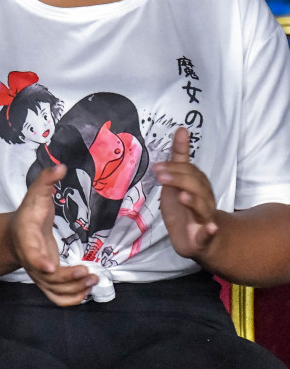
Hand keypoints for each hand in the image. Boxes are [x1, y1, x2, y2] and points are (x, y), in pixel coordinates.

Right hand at [6, 163, 97, 305]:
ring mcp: (39, 274)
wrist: (14, 235)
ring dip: (75, 290)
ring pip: (54, 291)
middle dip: (69, 279)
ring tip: (93, 279)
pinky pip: (57, 299)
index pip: (30, 253)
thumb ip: (45, 181)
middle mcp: (31, 260)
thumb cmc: (29, 213)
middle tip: (88, 273)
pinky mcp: (47, 282)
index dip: (39, 261)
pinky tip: (87, 289)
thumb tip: (60, 166)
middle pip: (48, 278)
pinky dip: (72, 299)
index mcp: (27, 239)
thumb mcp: (35, 195)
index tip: (51, 267)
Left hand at [155, 126, 219, 260]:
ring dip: (193, 201)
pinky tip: (211, 227)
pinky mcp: (204, 236)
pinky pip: (209, 233)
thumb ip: (179, 159)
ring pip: (203, 207)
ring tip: (183, 196)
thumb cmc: (185, 207)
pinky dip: (211, 230)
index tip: (156, 167)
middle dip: (180, 180)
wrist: (196, 239)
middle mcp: (204, 199)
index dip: (175, 168)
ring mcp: (205, 217)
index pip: (190, 172)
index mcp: (198, 185)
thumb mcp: (177, 182)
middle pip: (197, 187)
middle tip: (160, 176)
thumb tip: (181, 129)